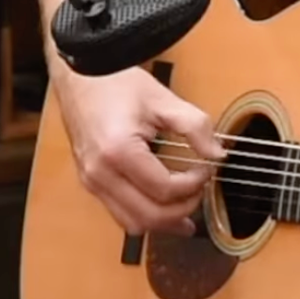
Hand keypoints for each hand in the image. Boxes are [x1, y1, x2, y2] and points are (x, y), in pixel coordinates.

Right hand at [54, 64, 225, 236]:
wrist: (82, 75)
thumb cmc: (118, 83)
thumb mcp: (164, 99)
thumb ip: (196, 127)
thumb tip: (218, 154)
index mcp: (118, 152)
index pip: (164, 190)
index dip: (193, 185)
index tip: (207, 169)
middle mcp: (100, 174)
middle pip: (147, 217)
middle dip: (181, 210)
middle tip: (202, 191)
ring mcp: (91, 181)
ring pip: (131, 223)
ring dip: (163, 220)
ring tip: (187, 207)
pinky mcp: (90, 181)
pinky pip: (119, 212)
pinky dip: (145, 214)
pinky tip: (164, 206)